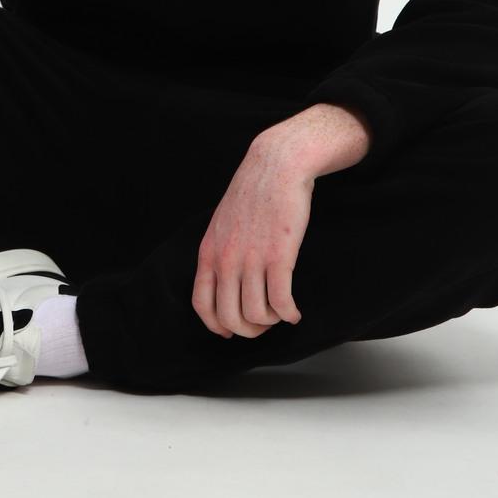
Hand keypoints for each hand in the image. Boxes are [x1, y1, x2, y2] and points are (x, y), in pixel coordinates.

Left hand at [192, 135, 313, 338]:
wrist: (276, 166)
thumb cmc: (254, 193)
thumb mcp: (222, 222)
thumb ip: (220, 251)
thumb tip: (225, 280)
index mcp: (209, 252)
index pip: (202, 304)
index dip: (217, 326)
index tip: (232, 331)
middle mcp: (226, 260)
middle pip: (229, 317)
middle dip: (249, 330)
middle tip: (264, 324)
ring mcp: (251, 259)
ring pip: (256, 315)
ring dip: (271, 322)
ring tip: (281, 313)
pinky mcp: (279, 256)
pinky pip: (280, 301)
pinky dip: (289, 314)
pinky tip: (295, 312)